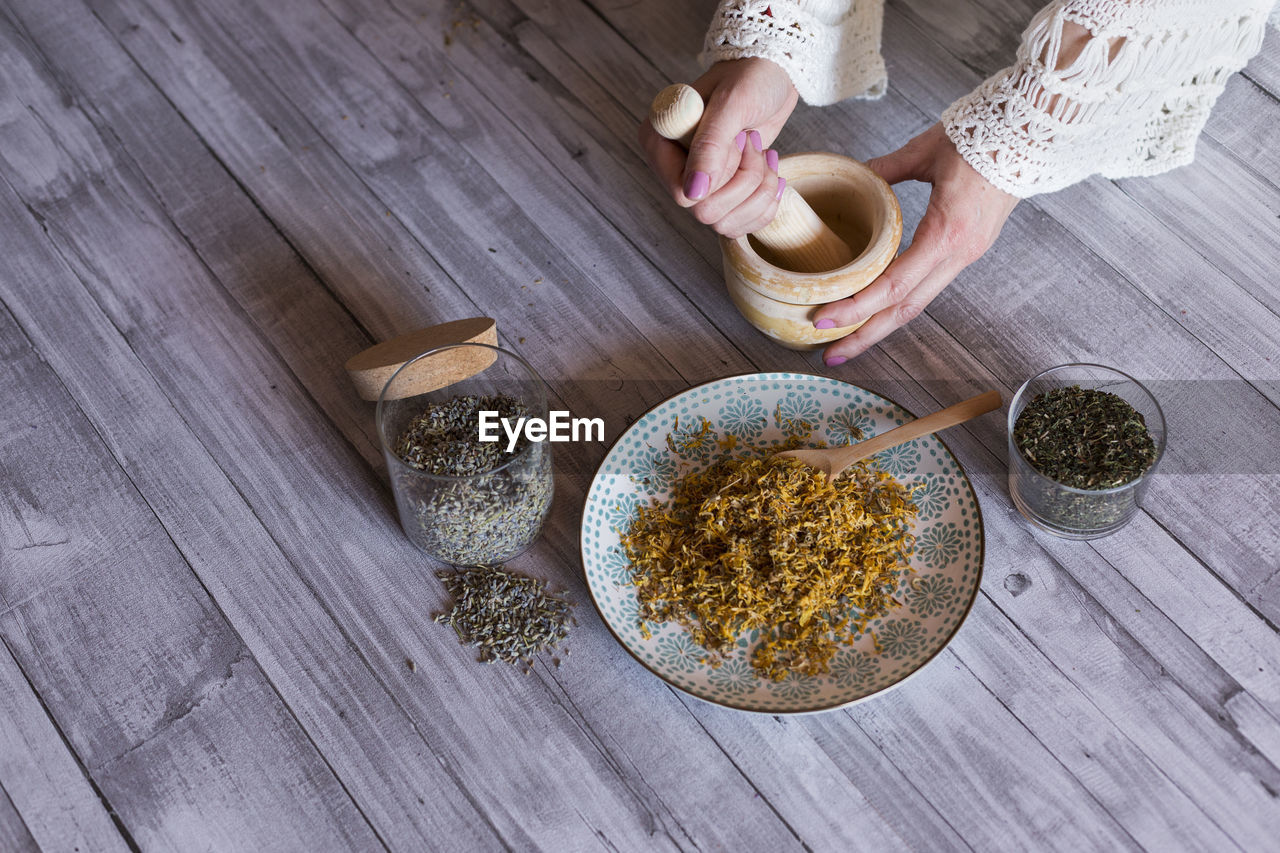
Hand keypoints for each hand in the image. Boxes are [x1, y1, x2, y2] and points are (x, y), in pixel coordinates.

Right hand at [638, 58, 797, 237]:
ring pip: (726, 223)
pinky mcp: (722, 195)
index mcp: (658, 142)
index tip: (737, 137)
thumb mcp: (732, 104)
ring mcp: (697, 186)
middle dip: (744, 179)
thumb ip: (710, 146)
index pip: (682, 193)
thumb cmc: (750, 78)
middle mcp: (671, 169)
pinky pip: (742, 225)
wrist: (772, 76)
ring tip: (763, 153)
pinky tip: (771, 170)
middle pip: (706, 213)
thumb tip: (692, 193)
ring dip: (759, 189)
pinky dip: (767, 200)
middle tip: (752, 142)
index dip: (721, 174)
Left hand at [813, 123, 1018, 364]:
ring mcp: (967, 255)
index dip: (858, 307)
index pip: (895, 285)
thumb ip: (886, 168)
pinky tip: (876, 307)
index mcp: (947, 233)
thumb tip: (856, 175)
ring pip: (918, 302)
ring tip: (848, 338)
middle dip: (866, 334)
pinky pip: (929, 285)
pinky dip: (899, 302)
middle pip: (906, 309)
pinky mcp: (969, 249)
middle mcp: (959, 254)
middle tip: (831, 354)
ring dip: (881, 324)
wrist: (1034, 133)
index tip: (825, 320)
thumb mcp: (925, 151)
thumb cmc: (984, 137)